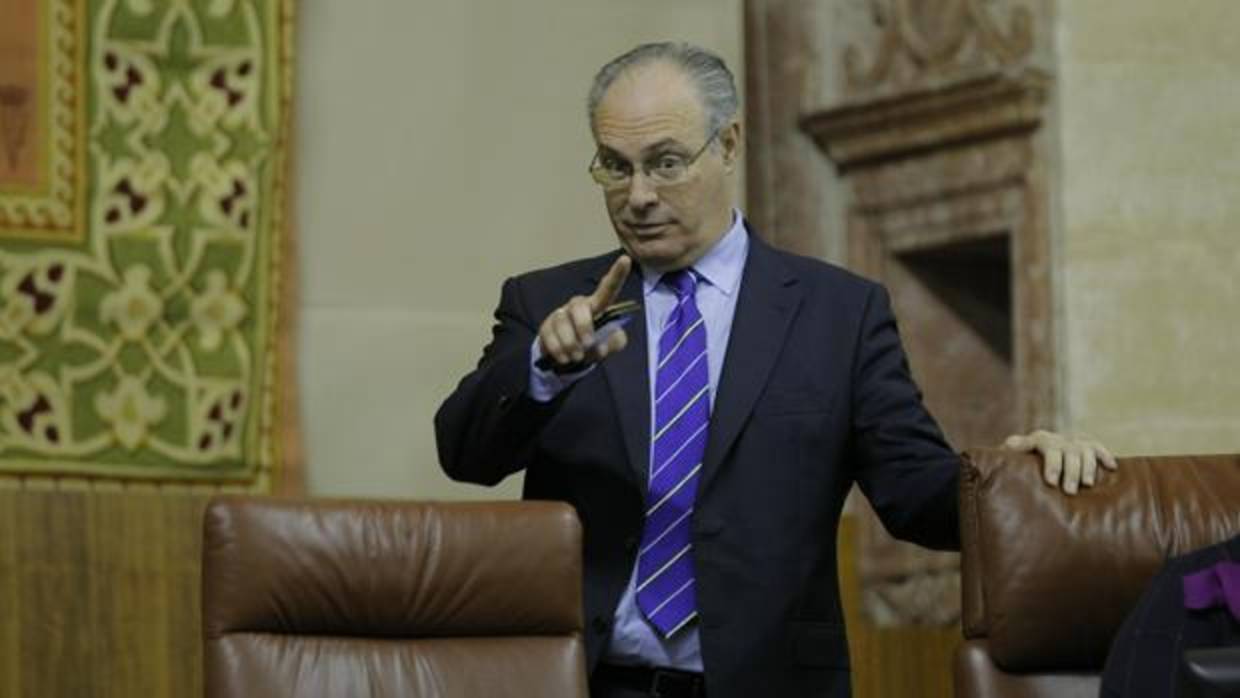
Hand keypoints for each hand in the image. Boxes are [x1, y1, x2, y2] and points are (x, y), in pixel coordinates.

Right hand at [537, 255, 631, 369]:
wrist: (569, 357)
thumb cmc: (593, 344)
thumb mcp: (610, 345)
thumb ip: (614, 342)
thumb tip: (600, 345)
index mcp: (598, 306)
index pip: (608, 288)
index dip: (617, 274)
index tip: (626, 259)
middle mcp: (579, 306)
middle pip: (579, 308)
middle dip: (583, 328)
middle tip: (587, 345)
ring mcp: (561, 314)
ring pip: (563, 324)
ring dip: (571, 345)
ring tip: (576, 357)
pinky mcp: (546, 326)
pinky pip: (550, 336)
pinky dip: (558, 350)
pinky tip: (564, 358)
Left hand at [1002, 430, 1117, 494]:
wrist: (1044, 445)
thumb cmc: (1026, 457)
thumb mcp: (1016, 451)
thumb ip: (1014, 448)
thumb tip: (1008, 444)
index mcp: (1041, 439)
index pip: (1048, 448)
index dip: (1051, 465)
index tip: (1052, 482)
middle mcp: (1061, 439)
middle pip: (1069, 453)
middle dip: (1070, 472)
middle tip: (1070, 491)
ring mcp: (1076, 441)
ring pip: (1086, 452)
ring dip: (1088, 468)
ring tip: (1087, 484)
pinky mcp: (1090, 445)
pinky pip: (1100, 448)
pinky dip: (1106, 456)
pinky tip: (1112, 467)